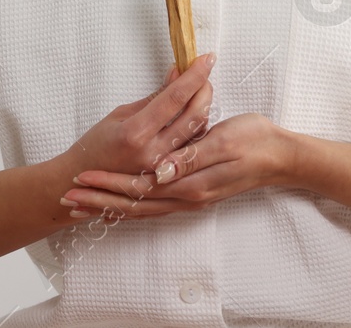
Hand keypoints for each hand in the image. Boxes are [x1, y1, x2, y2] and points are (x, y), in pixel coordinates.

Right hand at [57, 52, 215, 216]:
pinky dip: (198, 129)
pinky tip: (195, 115)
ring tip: (200, 90)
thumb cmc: (97, 144)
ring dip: (204, 108)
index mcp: (136, 133)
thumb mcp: (121, 114)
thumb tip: (177, 74)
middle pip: (195, 116)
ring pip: (199, 134)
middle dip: (205, 90)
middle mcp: (153, 153)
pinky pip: (192, 150)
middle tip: (204, 73)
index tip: (206, 58)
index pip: (174, 98)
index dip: (194, 76)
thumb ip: (154, 98)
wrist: (80, 180)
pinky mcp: (169, 178)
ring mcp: (163, 169)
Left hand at [62, 112, 296, 219]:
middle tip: (68, 197)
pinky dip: (133, 207)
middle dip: (99, 200)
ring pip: (143, 208)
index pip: (140, 187)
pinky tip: (119, 205)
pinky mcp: (194, 194)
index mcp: (192, 182)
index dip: (108, 184)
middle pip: (135, 203)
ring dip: (111, 205)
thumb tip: (160, 171)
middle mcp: (188, 196)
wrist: (282, 156)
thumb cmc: (255, 141)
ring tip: (82, 204)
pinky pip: (157, 206)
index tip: (81, 179)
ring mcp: (191, 198)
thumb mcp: (224, 143)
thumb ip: (190, 158)